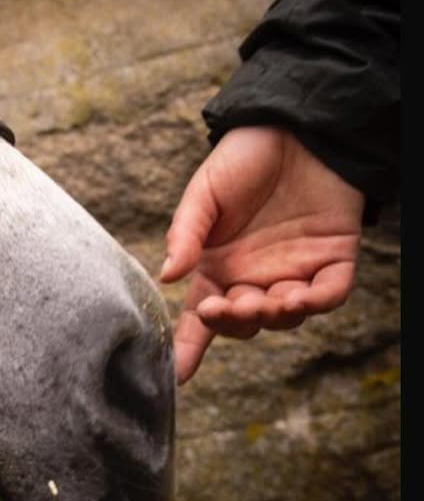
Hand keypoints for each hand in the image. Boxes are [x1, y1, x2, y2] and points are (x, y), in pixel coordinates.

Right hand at [161, 126, 364, 384]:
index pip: (200, 316)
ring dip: (274, 316)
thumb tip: (166, 277)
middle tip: (226, 307)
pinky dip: (318, 302)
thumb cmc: (241, 160)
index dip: (188, 345)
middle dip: (234, 323)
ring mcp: (293, 271)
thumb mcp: (203, 194)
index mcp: (217, 266)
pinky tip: (301, 295)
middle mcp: (253, 276)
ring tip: (267, 301)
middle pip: (242, 322)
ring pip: (285, 316)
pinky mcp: (333, 259)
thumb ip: (185, 234)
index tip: (178, 373)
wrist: (294, 127)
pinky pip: (330, 294)